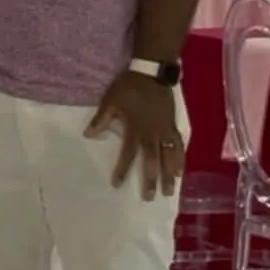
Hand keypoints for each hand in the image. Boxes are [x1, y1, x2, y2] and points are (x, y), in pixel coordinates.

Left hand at [86, 72, 183, 199]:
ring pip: (169, 155)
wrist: (152, 73)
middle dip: (152, 179)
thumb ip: (101, 119)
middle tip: (151, 197)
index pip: (128, 154)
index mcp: (136, 129)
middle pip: (153, 160)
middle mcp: (152, 133)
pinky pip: (178, 144)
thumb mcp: (111, 100)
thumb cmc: (129, 87)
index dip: (122, 169)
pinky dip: (181, 158)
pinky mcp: (173, 125)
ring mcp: (165, 130)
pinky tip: (181, 169)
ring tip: (171, 189)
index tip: (117, 184)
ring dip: (170, 173)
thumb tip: (88, 134)